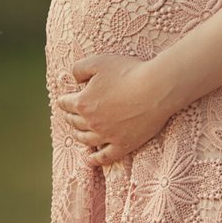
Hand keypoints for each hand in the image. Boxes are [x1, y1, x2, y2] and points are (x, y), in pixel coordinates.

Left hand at [58, 54, 179, 166]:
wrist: (157, 88)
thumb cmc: (128, 72)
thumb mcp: (99, 62)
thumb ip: (79, 69)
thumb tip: (74, 80)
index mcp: (83, 102)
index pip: (66, 103)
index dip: (64, 100)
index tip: (64, 99)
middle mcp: (92, 122)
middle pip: (74, 122)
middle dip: (70, 117)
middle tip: (70, 114)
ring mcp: (107, 136)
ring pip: (86, 140)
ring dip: (79, 136)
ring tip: (77, 134)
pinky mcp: (123, 144)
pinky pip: (105, 157)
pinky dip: (95, 160)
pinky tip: (90, 159)